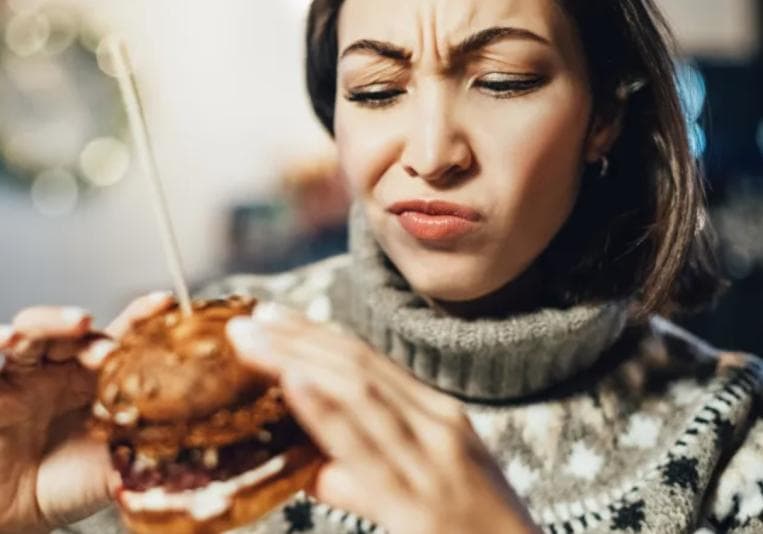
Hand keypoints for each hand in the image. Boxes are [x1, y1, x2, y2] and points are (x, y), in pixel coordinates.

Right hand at [0, 292, 174, 533]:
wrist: (19, 514)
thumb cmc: (71, 485)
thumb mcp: (117, 466)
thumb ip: (150, 450)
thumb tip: (199, 444)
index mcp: (100, 378)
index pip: (122, 338)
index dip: (142, 317)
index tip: (165, 303)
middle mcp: (61, 368)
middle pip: (75, 331)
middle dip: (93, 332)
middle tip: (110, 348)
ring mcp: (23, 376)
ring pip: (32, 334)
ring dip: (50, 323)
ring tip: (74, 324)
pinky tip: (4, 340)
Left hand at [226, 303, 539, 533]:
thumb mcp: (430, 487)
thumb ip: (368, 476)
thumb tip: (312, 468)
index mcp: (439, 417)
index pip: (369, 363)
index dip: (316, 336)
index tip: (273, 317)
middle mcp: (437, 426)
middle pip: (358, 368)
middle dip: (299, 338)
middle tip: (247, 319)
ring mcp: (431, 461)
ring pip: (359, 395)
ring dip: (299, 360)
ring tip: (252, 341)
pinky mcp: (419, 507)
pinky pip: (367, 452)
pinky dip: (327, 412)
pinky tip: (294, 383)